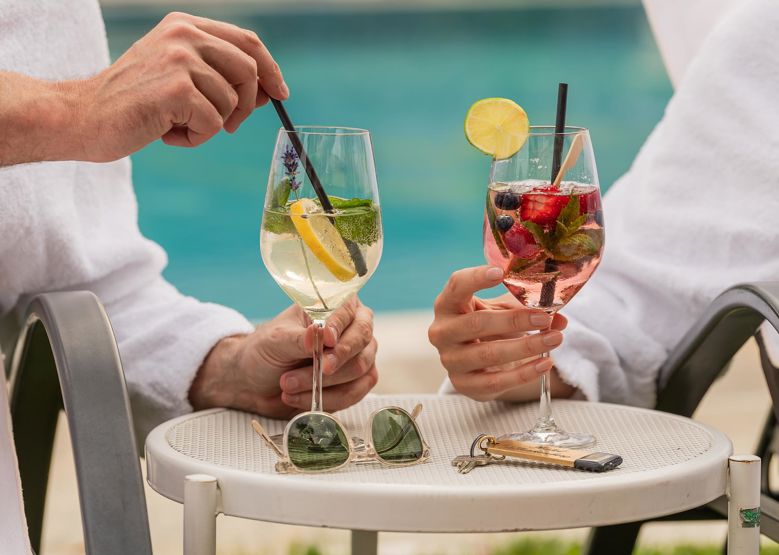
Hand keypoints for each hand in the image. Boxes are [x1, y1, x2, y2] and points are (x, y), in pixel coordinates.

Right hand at [69, 12, 288, 160]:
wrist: (83, 116)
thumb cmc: (132, 102)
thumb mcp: (175, 74)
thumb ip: (215, 72)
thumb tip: (267, 89)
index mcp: (185, 25)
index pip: (248, 41)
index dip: (270, 69)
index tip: (279, 93)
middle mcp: (184, 35)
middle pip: (249, 70)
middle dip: (247, 106)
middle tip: (228, 126)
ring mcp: (180, 59)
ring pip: (232, 102)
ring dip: (211, 125)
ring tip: (176, 125)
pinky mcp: (177, 88)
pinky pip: (214, 123)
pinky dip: (195, 137)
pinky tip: (167, 133)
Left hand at [189, 296, 377, 418]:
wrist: (255, 381)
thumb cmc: (266, 351)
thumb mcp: (276, 340)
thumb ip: (300, 338)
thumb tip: (319, 334)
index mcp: (334, 306)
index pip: (348, 311)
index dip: (340, 326)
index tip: (327, 341)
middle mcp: (352, 328)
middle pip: (362, 341)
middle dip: (336, 360)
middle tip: (317, 369)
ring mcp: (358, 356)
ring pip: (359, 369)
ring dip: (324, 383)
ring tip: (288, 385)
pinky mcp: (355, 383)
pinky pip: (355, 393)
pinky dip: (328, 400)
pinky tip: (299, 398)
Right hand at [428, 265, 567, 400]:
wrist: (475, 363)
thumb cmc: (487, 327)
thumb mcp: (500, 310)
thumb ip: (525, 308)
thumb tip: (559, 316)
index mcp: (447, 305)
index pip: (457, 286)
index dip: (476, 278)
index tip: (501, 273)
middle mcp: (442, 332)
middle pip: (477, 323)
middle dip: (514, 320)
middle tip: (545, 318)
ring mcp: (450, 360)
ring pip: (489, 354)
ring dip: (526, 346)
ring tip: (555, 338)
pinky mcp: (463, 384)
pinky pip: (495, 381)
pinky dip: (524, 373)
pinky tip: (545, 363)